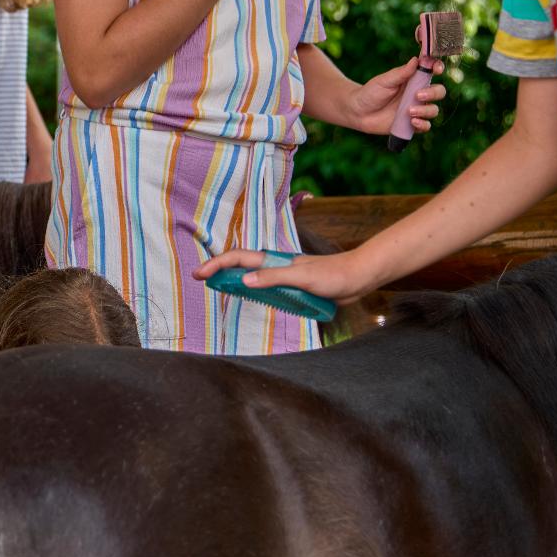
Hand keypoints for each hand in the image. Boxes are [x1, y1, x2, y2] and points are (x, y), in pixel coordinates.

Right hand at [193, 247, 381, 304]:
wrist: (357, 278)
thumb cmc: (332, 275)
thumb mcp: (301, 277)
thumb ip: (272, 277)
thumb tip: (243, 281)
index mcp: (274, 260)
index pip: (238, 258)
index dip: (217, 264)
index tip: (199, 273)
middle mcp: (276, 266)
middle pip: (241, 265)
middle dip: (219, 269)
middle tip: (201, 279)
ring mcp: (284, 277)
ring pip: (252, 276)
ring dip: (233, 279)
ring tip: (218, 287)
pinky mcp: (293, 288)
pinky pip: (267, 288)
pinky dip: (252, 290)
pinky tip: (250, 298)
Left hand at [347, 56, 446, 135]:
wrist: (358, 112)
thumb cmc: (370, 93)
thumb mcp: (384, 81)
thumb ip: (401, 73)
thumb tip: (416, 60)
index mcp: (413, 80)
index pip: (431, 72)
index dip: (438, 68)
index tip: (437, 69)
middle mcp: (418, 94)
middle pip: (439, 92)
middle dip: (433, 93)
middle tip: (417, 95)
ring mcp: (416, 109)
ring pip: (434, 110)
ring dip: (426, 110)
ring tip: (409, 111)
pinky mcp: (412, 124)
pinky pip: (426, 126)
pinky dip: (423, 124)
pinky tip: (412, 122)